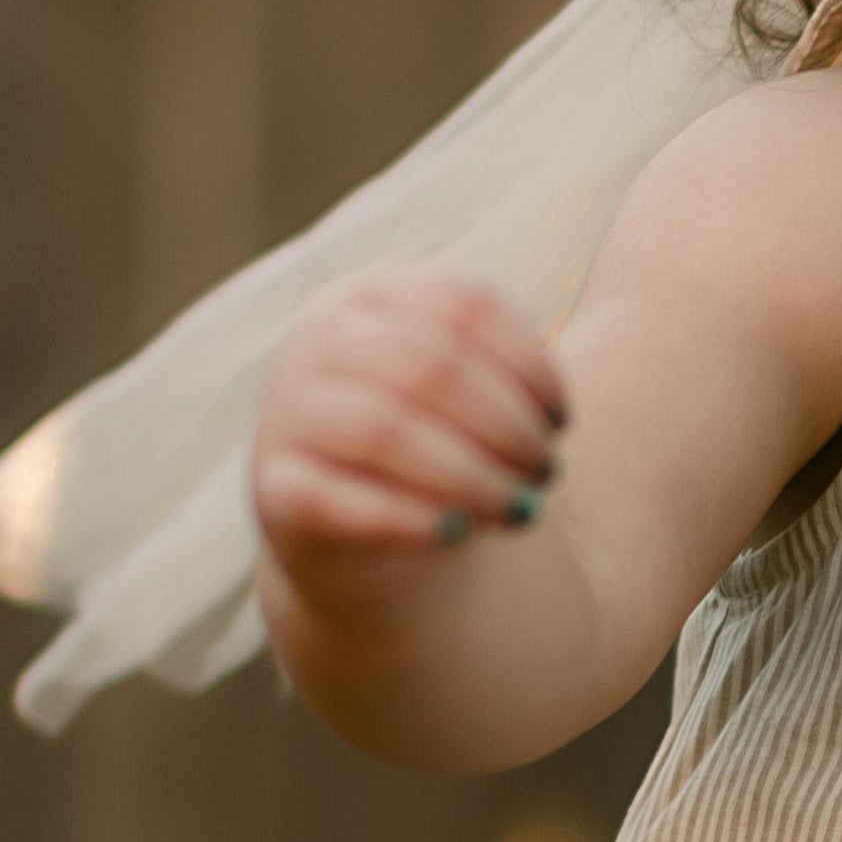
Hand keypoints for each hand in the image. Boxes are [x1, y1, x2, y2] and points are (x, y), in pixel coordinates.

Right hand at [252, 275, 568, 608]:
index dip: (532, 364)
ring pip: (384, 430)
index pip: (464, 306)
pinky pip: (331, 499)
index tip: (566, 420)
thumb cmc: (448, 451)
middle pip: (431, 365)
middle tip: (547, 475)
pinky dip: (406, 518)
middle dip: (509, 427)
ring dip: (473, 477)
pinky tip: (457, 533)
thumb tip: (548, 413)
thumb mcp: (480, 393)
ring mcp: (289, 415)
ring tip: (519, 512)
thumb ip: (508, 369)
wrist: (378, 543)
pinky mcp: (275, 494)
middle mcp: (320, 341)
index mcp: (374, 298)